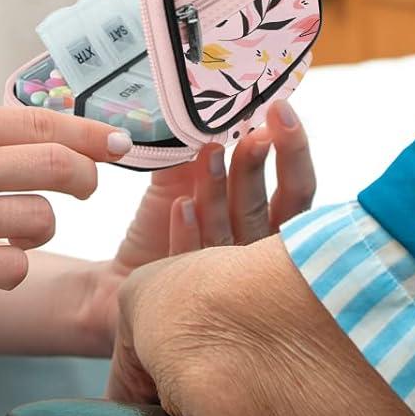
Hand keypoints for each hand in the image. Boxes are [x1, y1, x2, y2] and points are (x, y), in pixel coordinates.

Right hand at [0, 102, 132, 312]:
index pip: (44, 121)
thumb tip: (29, 137)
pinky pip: (11, 269)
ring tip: (12, 233)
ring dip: (39, 230)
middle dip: (85, 178)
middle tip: (84, 189)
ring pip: (41, 220)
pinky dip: (10, 269)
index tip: (122, 143)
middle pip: (59, 165)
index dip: (93, 135)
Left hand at [101, 100, 314, 378]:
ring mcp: (235, 286)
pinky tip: (182, 207)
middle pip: (278, 212)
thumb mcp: (176, 187)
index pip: (295, 187)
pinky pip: (196, 266)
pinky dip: (190, 236)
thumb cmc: (163, 232)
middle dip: (262, 167)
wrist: (118, 285)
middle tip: (253, 133)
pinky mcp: (196, 304)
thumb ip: (190, 158)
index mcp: (267, 224)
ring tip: (206, 154)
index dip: (292, 149)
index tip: (280, 110)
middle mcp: (261, 257)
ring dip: (221, 192)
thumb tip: (199, 117)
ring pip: (235, 235)